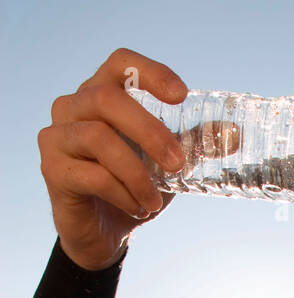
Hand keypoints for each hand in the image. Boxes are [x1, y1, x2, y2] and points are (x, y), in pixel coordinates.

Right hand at [38, 47, 187, 270]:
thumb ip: (193, 144)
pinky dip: (123, 193)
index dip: (151, 72)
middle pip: (108, 99)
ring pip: (98, 137)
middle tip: (177, 163)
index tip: (182, 96)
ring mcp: (57, 137)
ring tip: (156, 199)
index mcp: (100, 94)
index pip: (121, 63)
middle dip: (149, 131)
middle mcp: (72, 106)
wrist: (102, 235)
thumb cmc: (131, 188)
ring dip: (137, 172)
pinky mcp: (53, 170)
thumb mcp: (166, 164)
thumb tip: (235, 133)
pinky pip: (91, 174)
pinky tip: (138, 207)